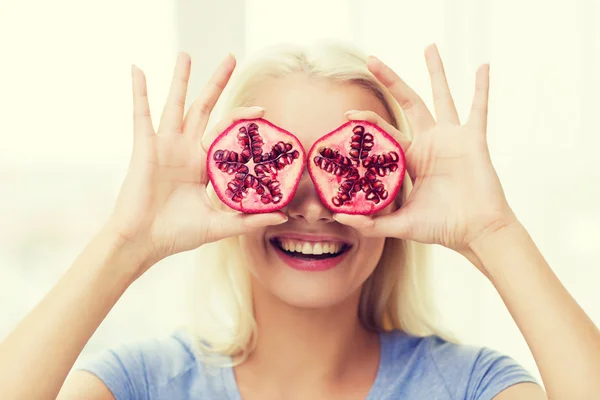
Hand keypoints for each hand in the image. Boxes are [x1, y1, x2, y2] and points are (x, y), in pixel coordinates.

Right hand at [106, 53, 286, 267]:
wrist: (144, 242)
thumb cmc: (177, 234)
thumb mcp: (219, 225)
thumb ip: (249, 219)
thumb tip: (284, 217)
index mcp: (204, 165)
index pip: (227, 133)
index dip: (243, 120)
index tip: (263, 110)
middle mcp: (186, 150)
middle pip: (204, 108)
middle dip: (217, 83)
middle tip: (231, 57)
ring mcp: (165, 146)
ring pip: (175, 104)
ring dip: (180, 79)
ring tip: (186, 54)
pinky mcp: (145, 147)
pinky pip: (141, 114)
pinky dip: (139, 92)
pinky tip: (138, 70)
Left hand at [334, 45, 516, 254]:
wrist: (476, 232)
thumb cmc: (442, 227)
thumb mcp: (402, 224)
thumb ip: (371, 222)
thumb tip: (337, 217)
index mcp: (411, 159)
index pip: (385, 132)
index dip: (367, 122)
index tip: (346, 114)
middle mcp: (429, 143)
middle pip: (407, 102)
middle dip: (390, 80)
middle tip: (371, 59)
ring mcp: (451, 139)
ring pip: (440, 97)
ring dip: (435, 72)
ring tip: (429, 46)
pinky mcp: (473, 140)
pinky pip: (478, 109)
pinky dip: (481, 88)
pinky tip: (483, 66)